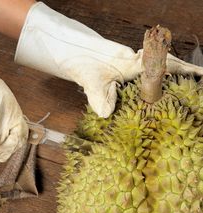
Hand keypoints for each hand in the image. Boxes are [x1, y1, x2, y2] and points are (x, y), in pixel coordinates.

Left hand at [15, 2, 202, 117]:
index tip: (201, 75)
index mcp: (133, 65)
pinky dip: (161, 78)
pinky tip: (162, 88)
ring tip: (189, 85)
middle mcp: (136, 63)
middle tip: (201, 81)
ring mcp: (132, 65)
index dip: (183, 71)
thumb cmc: (82, 63)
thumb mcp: (89, 81)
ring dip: (176, 74)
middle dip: (185, 72)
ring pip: (160, 67)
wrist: (70, 51)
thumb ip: (99, 97)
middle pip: (168, 64)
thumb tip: (106, 114)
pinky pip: (150, 72)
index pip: (164, 66)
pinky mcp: (127, 69)